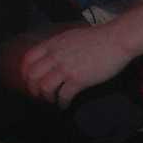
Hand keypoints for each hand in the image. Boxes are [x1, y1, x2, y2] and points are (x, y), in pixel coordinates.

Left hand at [18, 23, 132, 106]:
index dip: (26, 73)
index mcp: (52, 45)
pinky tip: (65, 105)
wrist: (116, 40)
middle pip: (33, 76)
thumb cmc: (98, 38)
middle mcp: (55, 56)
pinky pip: (63, 95)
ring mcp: (66, 68)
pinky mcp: (78, 80)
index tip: (30, 80)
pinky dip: (62, 103)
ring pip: (45, 87)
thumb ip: (59, 46)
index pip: (28, 59)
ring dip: (46, 97)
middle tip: (39, 95)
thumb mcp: (71, 37)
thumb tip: (54, 56)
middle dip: (33, 88)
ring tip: (52, 101)